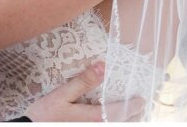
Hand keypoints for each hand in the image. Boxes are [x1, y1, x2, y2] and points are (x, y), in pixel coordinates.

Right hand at [24, 62, 145, 121]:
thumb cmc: (44, 115)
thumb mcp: (61, 95)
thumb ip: (83, 82)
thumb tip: (103, 66)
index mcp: (95, 118)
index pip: (122, 111)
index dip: (134, 105)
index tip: (141, 98)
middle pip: (124, 123)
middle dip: (135, 115)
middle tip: (139, 106)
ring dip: (126, 122)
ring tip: (131, 115)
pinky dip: (114, 123)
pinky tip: (112, 120)